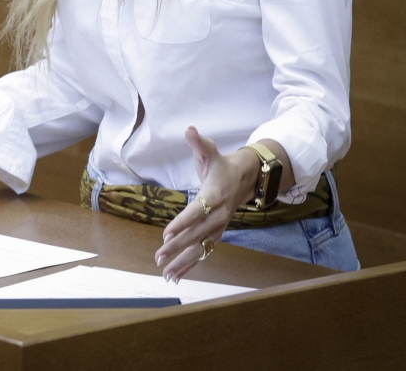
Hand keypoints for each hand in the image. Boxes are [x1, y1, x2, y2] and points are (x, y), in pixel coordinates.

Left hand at [153, 126, 258, 282]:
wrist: (246, 178)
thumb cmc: (221, 164)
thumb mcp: (210, 151)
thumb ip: (199, 142)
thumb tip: (190, 129)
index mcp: (214, 196)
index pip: (196, 211)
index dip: (182, 223)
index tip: (167, 233)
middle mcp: (218, 215)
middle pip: (196, 234)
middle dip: (177, 246)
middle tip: (159, 256)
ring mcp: (218, 227)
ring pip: (200, 248)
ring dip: (182, 261)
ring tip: (165, 273)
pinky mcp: (216, 234)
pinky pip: (203, 252)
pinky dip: (190, 264)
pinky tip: (175, 275)